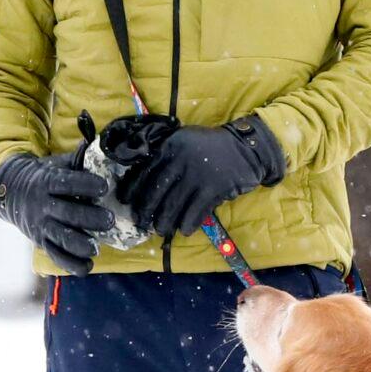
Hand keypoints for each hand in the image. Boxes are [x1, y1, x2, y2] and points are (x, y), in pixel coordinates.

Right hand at [0, 151, 113, 272]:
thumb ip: (79, 160)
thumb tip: (105, 145)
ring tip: (96, 247)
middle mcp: (42, 205)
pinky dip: (72, 264)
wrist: (11, 191)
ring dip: (81, 245)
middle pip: (67, 214)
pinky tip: (87, 265)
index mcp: (46, 182)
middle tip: (110, 220)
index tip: (104, 187)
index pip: (66, 183)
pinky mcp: (41, 242)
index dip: (85, 185)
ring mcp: (41, 225)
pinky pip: (56, 256)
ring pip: (61, 238)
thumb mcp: (56, 164)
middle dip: (90, 218)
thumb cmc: (45, 175)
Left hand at [127, 117, 286, 239]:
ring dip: (164, 221)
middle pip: (156, 192)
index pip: (145, 172)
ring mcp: (197, 175)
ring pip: (173, 205)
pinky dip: (188, 223)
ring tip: (161, 229)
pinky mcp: (213, 188)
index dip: (133, 189)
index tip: (126, 202)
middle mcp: (180, 160)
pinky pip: (195, 211)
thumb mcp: (183, 141)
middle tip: (141, 222)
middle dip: (146, 210)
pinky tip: (184, 230)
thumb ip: (165, 155)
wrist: (244, 147)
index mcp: (170, 146)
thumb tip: (143, 181)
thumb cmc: (210, 146)